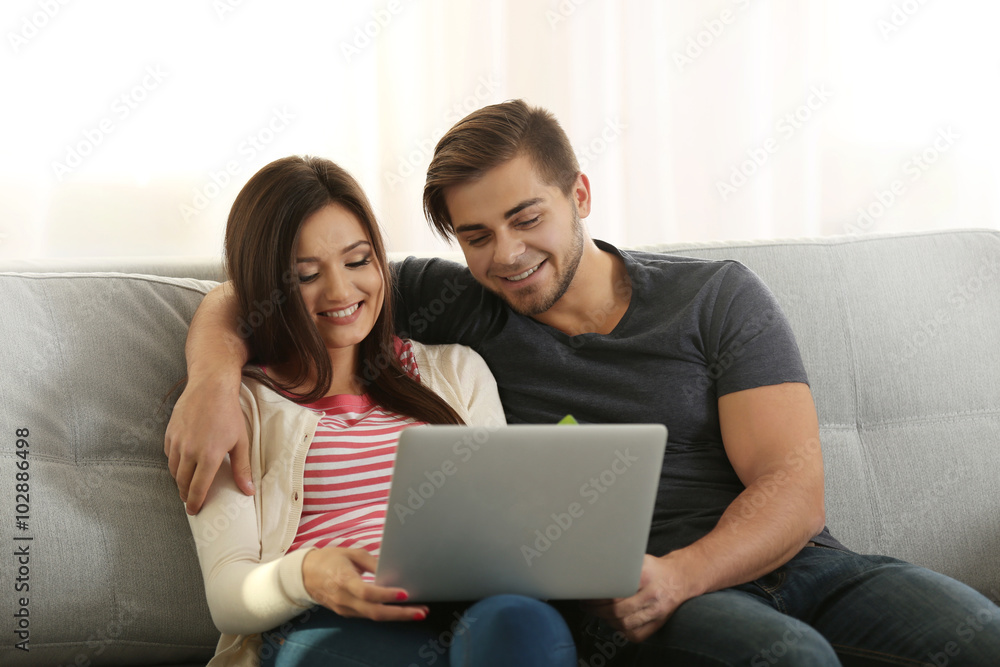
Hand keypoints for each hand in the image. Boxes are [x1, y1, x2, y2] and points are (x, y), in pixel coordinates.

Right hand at [165, 373, 251, 513]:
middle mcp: (189, 452)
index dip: (195, 503)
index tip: (195, 511)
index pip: (198, 489)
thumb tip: (248, 491)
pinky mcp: (170, 433)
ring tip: (186, 484)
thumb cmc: (229, 414)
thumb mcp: (240, 441)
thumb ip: (242, 468)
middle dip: (186, 494)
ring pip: (173, 470)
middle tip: (191, 500)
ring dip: (179, 480)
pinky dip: (175, 463)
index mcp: (208, 456)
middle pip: (182, 483)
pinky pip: (169, 455)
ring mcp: (177, 442)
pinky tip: (183, 463)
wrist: (210, 387)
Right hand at [302, 548, 428, 621]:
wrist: (305, 574)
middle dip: (400, 614)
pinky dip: (386, 613)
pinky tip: (400, 610)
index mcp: (343, 580)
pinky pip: (368, 615)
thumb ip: (373, 562)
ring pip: (373, 617)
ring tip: (418, 612)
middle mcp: (344, 598)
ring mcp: (344, 608)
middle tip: (421, 612)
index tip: (405, 593)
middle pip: (374, 612)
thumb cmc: (330, 559)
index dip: (386, 595)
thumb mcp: (351, 553)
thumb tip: (393, 570)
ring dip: (397, 616)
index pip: (367, 592)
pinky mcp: (346, 613)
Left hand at [582, 554, 690, 642]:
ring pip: (626, 623)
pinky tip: (614, 623)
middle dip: (597, 610)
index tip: (588, 594)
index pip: (616, 589)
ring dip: (607, 621)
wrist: (680, 578)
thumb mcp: (639, 559)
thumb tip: (595, 569)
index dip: (599, 595)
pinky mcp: (659, 623)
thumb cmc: (655, 568)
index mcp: (646, 575)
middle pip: (618, 609)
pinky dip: (622, 632)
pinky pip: (637, 634)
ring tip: (597, 613)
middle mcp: (653, 595)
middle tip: (587, 606)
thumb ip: (620, 565)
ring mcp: (657, 612)